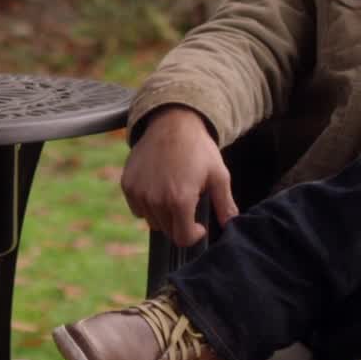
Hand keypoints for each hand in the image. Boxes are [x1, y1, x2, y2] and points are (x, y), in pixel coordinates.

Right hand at [121, 105, 237, 245]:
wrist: (173, 121)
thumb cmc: (198, 148)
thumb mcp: (219, 175)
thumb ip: (225, 204)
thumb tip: (232, 225)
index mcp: (180, 200)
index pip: (182, 238)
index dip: (194, 234)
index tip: (198, 225)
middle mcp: (156, 199)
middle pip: (167, 230)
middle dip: (180, 222)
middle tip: (188, 200)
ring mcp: (139, 192)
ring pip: (152, 220)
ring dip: (163, 214)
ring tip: (173, 191)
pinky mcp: (127, 184)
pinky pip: (138, 208)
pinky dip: (147, 204)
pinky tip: (158, 186)